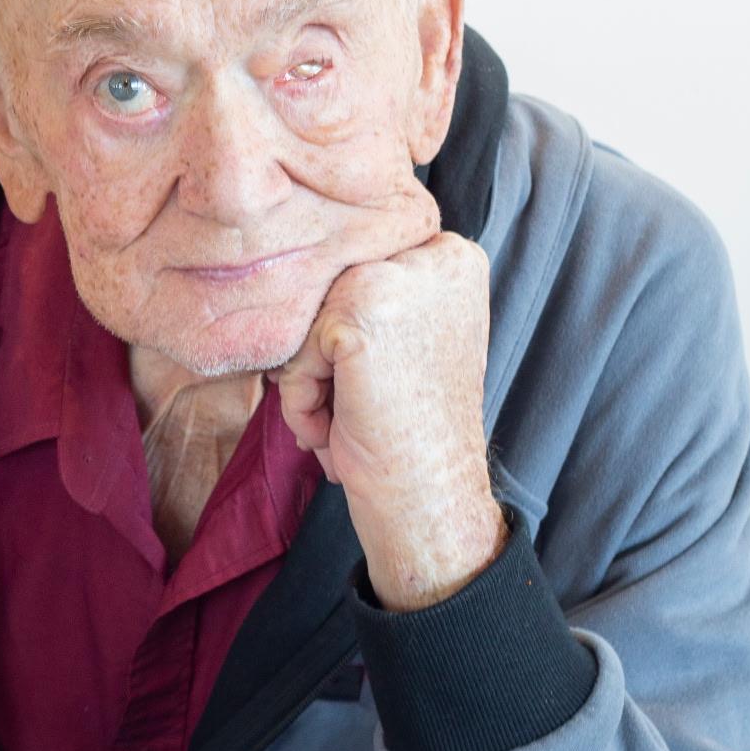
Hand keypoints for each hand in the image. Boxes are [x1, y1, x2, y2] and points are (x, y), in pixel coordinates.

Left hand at [269, 194, 507, 611]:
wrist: (429, 497)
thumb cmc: (414, 431)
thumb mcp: (416, 338)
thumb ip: (381, 291)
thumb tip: (296, 262)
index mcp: (456, 255)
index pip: (360, 269)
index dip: (352, 333)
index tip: (383, 382)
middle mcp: (436, 253)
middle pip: (330, 290)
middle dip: (330, 358)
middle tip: (365, 408)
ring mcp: (396, 277)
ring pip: (308, 319)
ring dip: (313, 381)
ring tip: (352, 421)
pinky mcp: (357, 312)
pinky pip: (294, 351)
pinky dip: (301, 400)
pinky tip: (340, 428)